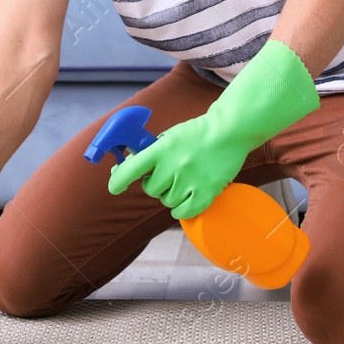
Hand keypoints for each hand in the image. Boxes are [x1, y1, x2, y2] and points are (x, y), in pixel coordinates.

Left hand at [107, 113, 246, 219]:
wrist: (229, 131)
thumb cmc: (196, 133)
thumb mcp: (168, 136)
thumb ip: (147, 153)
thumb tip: (120, 170)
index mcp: (162, 149)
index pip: (130, 169)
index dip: (118, 181)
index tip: (114, 187)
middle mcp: (174, 166)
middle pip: (151, 189)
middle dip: (155, 184)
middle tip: (168, 174)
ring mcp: (190, 181)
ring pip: (167, 201)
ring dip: (171, 194)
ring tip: (184, 180)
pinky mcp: (207, 193)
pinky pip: (183, 212)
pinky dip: (182, 208)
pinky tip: (187, 197)